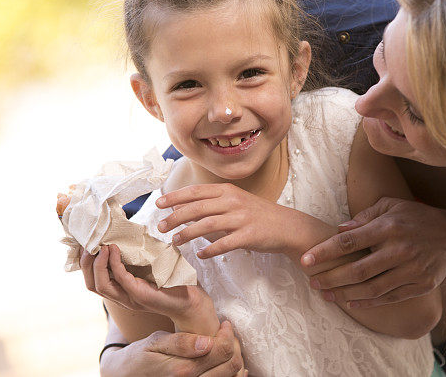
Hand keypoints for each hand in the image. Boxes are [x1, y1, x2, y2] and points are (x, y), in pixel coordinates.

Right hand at [80, 244, 213, 326]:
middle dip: (85, 262)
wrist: (191, 301)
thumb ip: (135, 255)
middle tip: (88, 243)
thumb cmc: (172, 281)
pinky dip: (114, 264)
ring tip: (101, 245)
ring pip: (100, 285)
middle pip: (91, 284)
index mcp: (121, 290)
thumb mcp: (149, 265)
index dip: (85, 262)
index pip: (92, 280)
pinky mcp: (140, 295)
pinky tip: (115, 250)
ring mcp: (129, 298)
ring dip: (97, 263)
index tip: (86, 242)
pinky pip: (121, 279)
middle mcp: (121, 297)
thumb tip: (126, 231)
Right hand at [100, 321, 246, 376]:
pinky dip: (230, 374)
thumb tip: (207, 342)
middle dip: (233, 345)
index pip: (223, 350)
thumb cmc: (141, 357)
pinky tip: (223, 363)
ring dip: (233, 359)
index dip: (227, 334)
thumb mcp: (155, 343)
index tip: (224, 324)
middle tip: (225, 333)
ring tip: (223, 346)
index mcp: (183, 369)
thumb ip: (181, 342)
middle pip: (232, 365)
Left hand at [156, 183, 304, 258]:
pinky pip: (225, 243)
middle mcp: (233, 201)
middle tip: (161, 227)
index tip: (159, 204)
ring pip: (208, 224)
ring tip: (175, 242)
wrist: (287, 225)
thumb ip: (211, 202)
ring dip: (188, 233)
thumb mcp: (235, 201)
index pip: (196, 191)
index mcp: (228, 191)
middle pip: (198, 207)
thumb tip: (181, 206)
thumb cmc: (257, 214)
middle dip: (176, 217)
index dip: (175, 197)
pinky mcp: (249, 235)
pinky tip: (200, 255)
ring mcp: (242, 218)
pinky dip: (210, 249)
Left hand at [302, 196, 445, 307]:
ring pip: (371, 288)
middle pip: (357, 269)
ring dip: (344, 294)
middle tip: (311, 281)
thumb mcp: (392, 206)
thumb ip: (365, 216)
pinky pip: (389, 298)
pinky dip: (367, 303)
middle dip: (330, 277)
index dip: (325, 251)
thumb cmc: (416, 218)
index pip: (350, 241)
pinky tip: (350, 302)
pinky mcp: (420, 285)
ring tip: (325, 294)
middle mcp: (400, 249)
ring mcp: (412, 269)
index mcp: (389, 226)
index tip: (306, 259)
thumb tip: (339, 229)